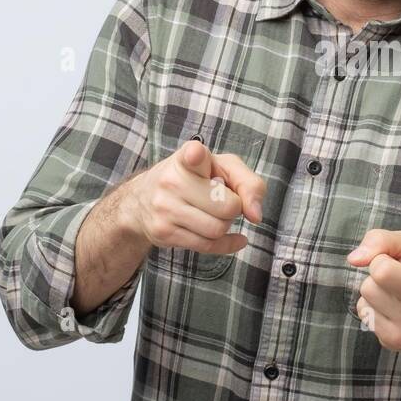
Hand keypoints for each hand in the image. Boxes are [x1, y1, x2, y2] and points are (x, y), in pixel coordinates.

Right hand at [121, 138, 265, 255]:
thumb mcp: (224, 168)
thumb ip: (249, 184)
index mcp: (187, 157)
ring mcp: (164, 208)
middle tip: (222, 200)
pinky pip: (207, 246)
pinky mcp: (163, 233)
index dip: (196, 156)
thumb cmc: (194, 178)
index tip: (195, 155)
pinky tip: (230, 236)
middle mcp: (171, 180)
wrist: (144, 199)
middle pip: (226, 206)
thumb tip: (256, 215)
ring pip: (217, 229)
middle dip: (233, 208)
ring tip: (214, 214)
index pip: (193, 155)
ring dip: (225, 225)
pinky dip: (225, 243)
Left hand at [347, 229, 400, 352]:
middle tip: (397, 272)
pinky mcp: (392, 340)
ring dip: (374, 286)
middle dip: (380, 265)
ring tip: (395, 292)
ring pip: (367, 290)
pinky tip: (390, 308)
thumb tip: (354, 259)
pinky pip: (363, 309)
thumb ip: (383, 240)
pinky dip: (371, 304)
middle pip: (381, 271)